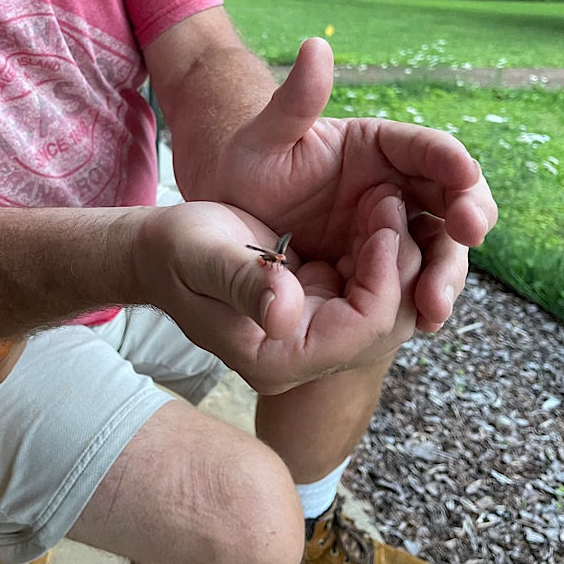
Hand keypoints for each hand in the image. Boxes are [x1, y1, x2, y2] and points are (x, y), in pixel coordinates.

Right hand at [134, 198, 416, 394]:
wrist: (164, 254)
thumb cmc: (176, 252)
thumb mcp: (204, 258)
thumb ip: (242, 284)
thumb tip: (282, 315)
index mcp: (275, 359)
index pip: (360, 332)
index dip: (384, 278)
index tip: (383, 221)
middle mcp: (300, 358)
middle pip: (383, 325)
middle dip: (400, 265)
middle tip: (391, 203)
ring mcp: (310, 338)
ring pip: (384, 309)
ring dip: (393, 258)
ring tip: (384, 204)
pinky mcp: (314, 313)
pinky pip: (367, 292)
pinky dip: (377, 255)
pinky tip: (370, 218)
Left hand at [201, 38, 497, 332]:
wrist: (228, 220)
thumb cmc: (243, 170)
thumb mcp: (262, 140)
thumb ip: (291, 104)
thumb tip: (315, 48)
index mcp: (377, 146)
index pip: (429, 150)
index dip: (451, 165)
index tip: (464, 184)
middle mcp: (394, 184)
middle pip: (449, 199)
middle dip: (463, 220)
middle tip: (467, 238)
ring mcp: (389, 226)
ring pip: (436, 245)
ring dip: (444, 271)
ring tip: (436, 302)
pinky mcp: (378, 262)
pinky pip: (409, 278)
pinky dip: (418, 296)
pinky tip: (421, 320)